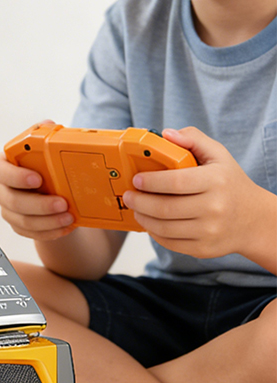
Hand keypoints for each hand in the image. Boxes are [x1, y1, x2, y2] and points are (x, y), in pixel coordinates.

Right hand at [0, 141, 74, 241]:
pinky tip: (67, 226)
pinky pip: (32, 234)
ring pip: (23, 221)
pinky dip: (51, 232)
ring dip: (48, 221)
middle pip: (11, 200)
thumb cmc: (47, 165)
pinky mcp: (20, 226)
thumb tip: (47, 125)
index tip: (37, 179)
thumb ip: (45, 135)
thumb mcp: (47, 147)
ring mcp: (9, 210)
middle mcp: (2, 189)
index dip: (15, 176)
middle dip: (39, 204)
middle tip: (62, 203)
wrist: (54, 189)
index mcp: (4, 165)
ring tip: (69, 216)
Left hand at [122, 126, 269, 259]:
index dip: (151, 182)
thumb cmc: (230, 183)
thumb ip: (193, 139)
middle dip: (139, 202)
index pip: (175, 182)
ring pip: (164, 228)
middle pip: (165, 208)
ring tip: (136, 209)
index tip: (136, 179)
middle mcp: (214, 208)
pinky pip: (170, 243)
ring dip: (143, 218)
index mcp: (215, 181)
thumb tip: (166, 134)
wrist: (254, 219)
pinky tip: (150, 223)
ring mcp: (209, 231)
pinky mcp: (204, 249)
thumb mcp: (219, 155)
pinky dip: (154, 233)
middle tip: (128, 195)